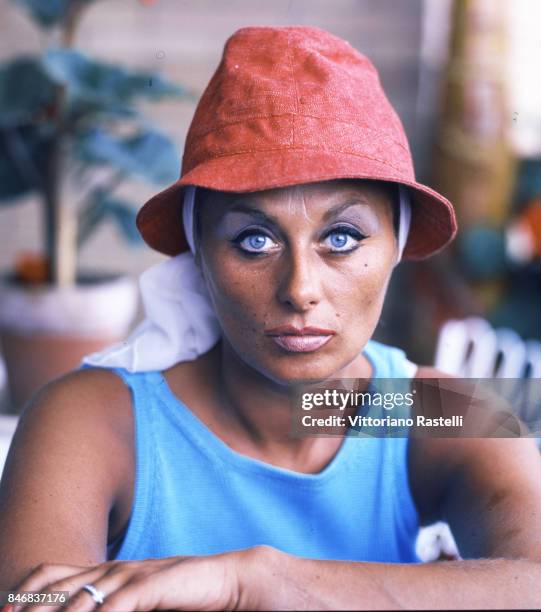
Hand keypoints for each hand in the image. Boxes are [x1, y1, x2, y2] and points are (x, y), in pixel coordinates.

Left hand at [10, 548, 257, 611]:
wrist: (224, 580)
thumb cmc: (178, 595)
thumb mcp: (135, 600)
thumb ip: (110, 607)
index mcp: (104, 570)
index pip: (51, 575)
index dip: (23, 594)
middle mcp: (111, 569)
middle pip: (57, 586)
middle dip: (30, 610)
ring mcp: (131, 574)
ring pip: (81, 598)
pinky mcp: (152, 584)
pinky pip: (117, 605)